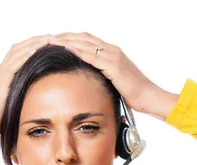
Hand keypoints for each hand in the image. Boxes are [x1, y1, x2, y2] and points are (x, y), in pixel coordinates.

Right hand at [0, 33, 52, 141]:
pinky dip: (24, 57)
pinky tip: (36, 51)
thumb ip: (19, 97)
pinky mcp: (0, 84)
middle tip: (52, 36)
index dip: (32, 46)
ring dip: (33, 44)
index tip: (47, 43)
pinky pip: (13, 66)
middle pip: (18, 48)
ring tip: (48, 39)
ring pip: (16, 53)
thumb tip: (34, 99)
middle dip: (35, 41)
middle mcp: (0, 72)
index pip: (17, 54)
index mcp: (2, 76)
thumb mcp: (10, 105)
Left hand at [48, 32, 162, 114]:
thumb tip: (89, 78)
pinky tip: (67, 49)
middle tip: (48, 37)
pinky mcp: (114, 66)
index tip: (56, 40)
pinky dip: (78, 51)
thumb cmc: (133, 92)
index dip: (71, 38)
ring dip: (67, 41)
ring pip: (86, 44)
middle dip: (65, 36)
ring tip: (52, 41)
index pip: (87, 40)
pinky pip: (92, 56)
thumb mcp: (115, 80)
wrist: (148, 96)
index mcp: (112, 52)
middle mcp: (112, 50)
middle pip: (84, 38)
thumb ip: (103, 74)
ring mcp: (113, 56)